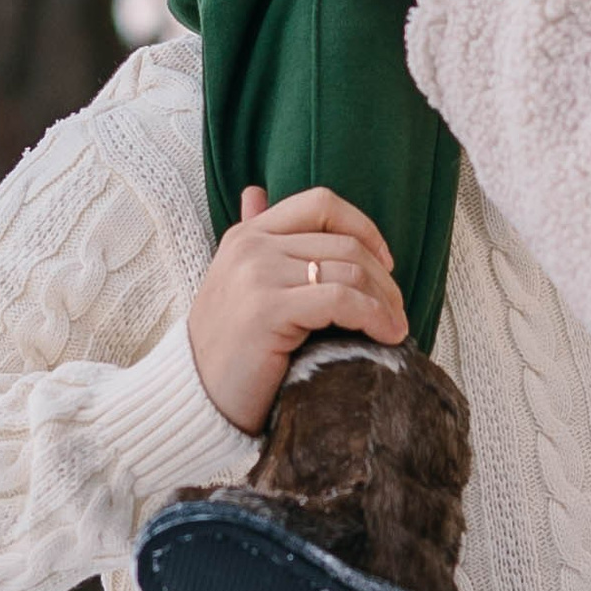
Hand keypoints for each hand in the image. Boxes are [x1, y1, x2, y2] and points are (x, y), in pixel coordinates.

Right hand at [186, 184, 407, 435]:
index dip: (363, 226)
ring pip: (349, 270)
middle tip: (397, 308)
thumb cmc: (227, 348)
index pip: (320, 203)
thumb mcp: (237, 282)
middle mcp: (251, 246)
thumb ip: (255, 237)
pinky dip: (374, 317)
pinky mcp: (267, 308)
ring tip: (396, 327)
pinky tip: (387, 335)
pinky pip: (342, 301)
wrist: (193, 398)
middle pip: (344, 241)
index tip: (384, 262)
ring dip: (385, 301)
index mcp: (247, 235)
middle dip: (382, 277)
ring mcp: (257, 274)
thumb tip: (255, 192)